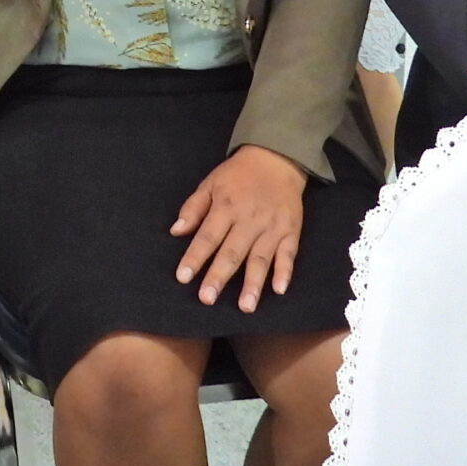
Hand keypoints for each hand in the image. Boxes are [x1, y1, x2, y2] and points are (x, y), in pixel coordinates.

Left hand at [171, 145, 306, 309]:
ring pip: (260, 258)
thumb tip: (175, 231)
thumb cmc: (237, 175)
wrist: (276, 159)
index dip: (195, 257)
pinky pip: (288, 254)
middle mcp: (248, 219)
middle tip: (207, 299)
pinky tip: (279, 290)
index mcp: (226, 206)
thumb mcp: (210, 183)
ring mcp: (272, 226)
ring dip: (253, 283)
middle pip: (232, 251)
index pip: (207, 236)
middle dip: (219, 276)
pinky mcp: (291, 230)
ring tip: (245, 307)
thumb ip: (193, 208)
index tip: (183, 277)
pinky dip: (284, 272)